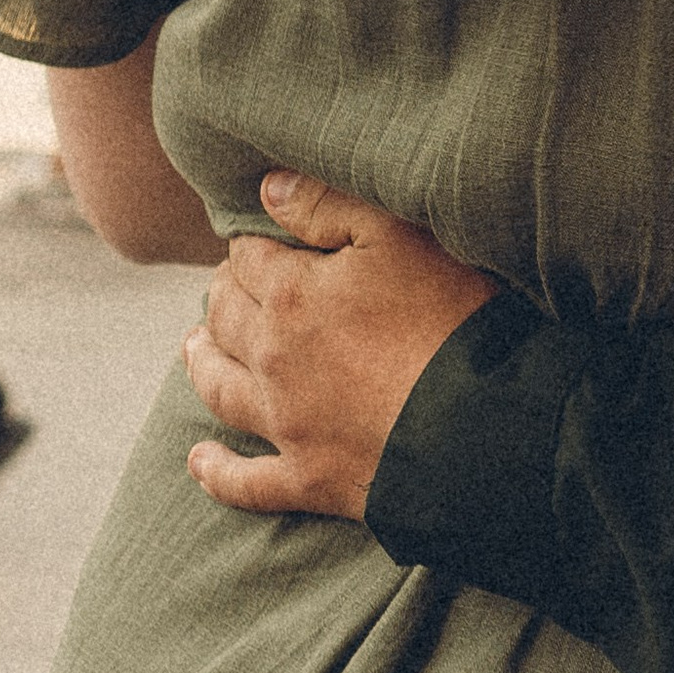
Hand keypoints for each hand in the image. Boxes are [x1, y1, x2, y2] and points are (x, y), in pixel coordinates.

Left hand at [184, 173, 501, 521]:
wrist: (479, 423)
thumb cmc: (451, 315)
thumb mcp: (401, 233)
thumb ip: (329, 204)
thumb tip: (267, 190)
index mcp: (291, 295)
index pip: (247, 258)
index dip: (250, 244)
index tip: (258, 241)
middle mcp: (273, 359)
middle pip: (225, 318)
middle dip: (222, 295)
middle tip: (227, 284)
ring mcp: (286, 424)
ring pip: (221, 389)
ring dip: (203, 365)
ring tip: (194, 348)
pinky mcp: (308, 477)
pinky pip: (245, 482)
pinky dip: (218, 472)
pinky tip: (200, 462)